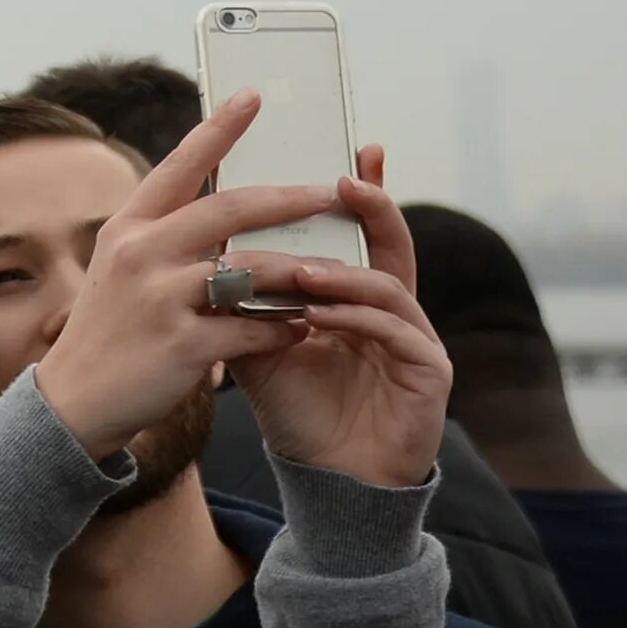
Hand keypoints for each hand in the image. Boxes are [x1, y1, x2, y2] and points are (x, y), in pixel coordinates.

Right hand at [35, 90, 336, 460]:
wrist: (73, 402)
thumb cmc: (109, 332)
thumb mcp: (121, 270)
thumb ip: (165, 238)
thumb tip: (226, 209)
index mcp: (127, 228)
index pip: (180, 167)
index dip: (218, 130)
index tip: (253, 97)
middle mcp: (140, 253)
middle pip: (228, 210)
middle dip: (287, 198)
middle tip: (328, 192)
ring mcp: (159, 298)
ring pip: (251, 270)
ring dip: (299, 272)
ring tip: (336, 274)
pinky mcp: (181, 344)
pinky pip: (253, 327)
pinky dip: (283, 328)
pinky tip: (301, 330)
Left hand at [232, 148, 451, 488]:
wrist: (325, 479)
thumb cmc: (298, 409)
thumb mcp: (257, 345)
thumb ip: (240, 300)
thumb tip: (197, 248)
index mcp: (358, 297)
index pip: (360, 234)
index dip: (362, 192)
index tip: (350, 148)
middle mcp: (395, 310)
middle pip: (391, 244)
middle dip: (373, 207)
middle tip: (344, 179)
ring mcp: (417, 340)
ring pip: (386, 287)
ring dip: (341, 274)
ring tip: (298, 268)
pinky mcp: (429, 374)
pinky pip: (394, 334)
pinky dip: (353, 319)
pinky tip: (315, 315)